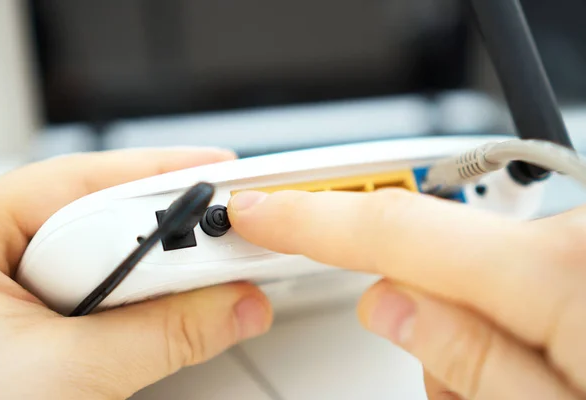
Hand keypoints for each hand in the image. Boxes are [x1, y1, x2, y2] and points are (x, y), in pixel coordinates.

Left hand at [0, 148, 272, 399]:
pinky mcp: (34, 321)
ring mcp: (13, 289)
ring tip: (199, 288)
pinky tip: (163, 313)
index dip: (158, 176)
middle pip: (99, 215)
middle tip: (226, 246)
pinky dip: (140, 307)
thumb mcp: (68, 374)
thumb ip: (164, 334)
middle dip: (167, 235)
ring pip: (104, 258)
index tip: (221, 184)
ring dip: (156, 279)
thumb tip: (234, 306)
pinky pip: (101, 296)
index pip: (81, 179)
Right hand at [227, 188, 585, 398]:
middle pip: (436, 255)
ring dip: (469, 330)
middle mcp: (574, 238)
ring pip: (474, 272)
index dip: (312, 215)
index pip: (395, 226)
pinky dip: (504, 318)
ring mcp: (581, 240)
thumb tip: (390, 305)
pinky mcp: (582, 253)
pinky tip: (539, 365)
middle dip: (419, 312)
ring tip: (515, 390)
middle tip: (462, 387)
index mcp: (563, 273)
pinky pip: (514, 273)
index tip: (260, 209)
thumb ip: (467, 361)